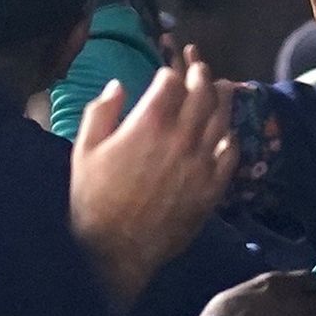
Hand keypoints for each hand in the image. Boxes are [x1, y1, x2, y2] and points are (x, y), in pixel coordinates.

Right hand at [70, 62, 236, 303]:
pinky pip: (231, 155)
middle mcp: (181, 138)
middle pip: (202, 94)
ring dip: (223, 98)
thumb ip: (101, 112)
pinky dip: (230, 138)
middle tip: (200, 66)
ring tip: (223, 85)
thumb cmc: (93, 199)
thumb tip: (118, 85)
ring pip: (221, 120)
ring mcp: (201, 163)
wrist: (116, 249)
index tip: (167, 69)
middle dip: (201, 74)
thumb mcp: (84, 150)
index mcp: (148, 123)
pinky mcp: (212, 188)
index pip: (170, 81)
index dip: (169, 70)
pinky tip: (227, 133)